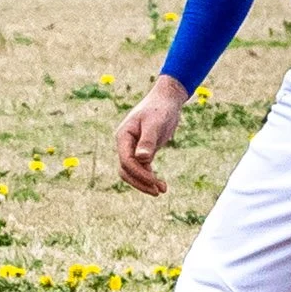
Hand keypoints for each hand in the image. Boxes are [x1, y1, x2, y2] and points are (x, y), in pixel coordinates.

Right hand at [115, 77, 187, 195]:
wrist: (167, 100)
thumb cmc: (160, 109)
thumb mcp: (155, 123)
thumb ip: (148, 140)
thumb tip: (142, 159)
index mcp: (123, 136)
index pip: (126, 161)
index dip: (139, 173)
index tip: (154, 181)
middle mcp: (125, 143)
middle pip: (126, 170)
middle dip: (140, 182)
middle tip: (158, 191)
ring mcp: (133, 148)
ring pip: (133, 172)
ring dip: (145, 182)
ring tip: (162, 190)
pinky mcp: (143, 151)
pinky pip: (142, 168)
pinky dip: (150, 177)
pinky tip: (161, 185)